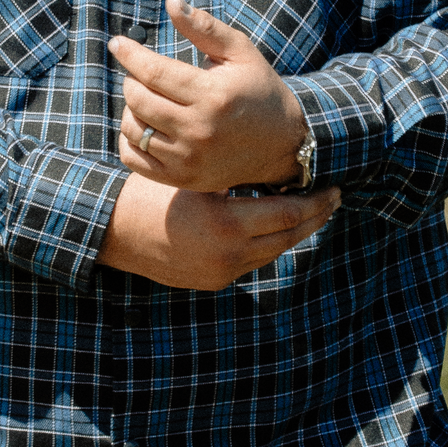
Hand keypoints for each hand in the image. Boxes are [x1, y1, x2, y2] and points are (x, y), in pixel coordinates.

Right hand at [98, 173, 340, 290]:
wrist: (114, 230)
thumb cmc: (151, 192)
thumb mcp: (197, 176)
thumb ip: (236, 177)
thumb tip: (281, 164)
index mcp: (227, 226)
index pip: (289, 215)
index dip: (316, 202)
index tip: (333, 188)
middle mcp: (229, 256)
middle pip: (289, 238)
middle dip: (314, 218)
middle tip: (333, 199)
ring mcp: (222, 273)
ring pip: (273, 253)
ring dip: (293, 232)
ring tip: (311, 211)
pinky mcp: (213, 281)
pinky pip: (252, 261)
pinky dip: (268, 242)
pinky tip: (275, 226)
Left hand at [110, 0, 305, 192]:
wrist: (282, 145)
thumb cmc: (259, 91)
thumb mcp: (240, 53)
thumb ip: (205, 27)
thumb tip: (171, 1)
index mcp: (212, 95)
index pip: (153, 72)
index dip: (129, 54)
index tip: (118, 44)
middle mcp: (199, 130)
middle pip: (138, 99)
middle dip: (132, 80)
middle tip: (143, 74)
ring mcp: (189, 159)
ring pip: (133, 128)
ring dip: (132, 109)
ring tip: (148, 99)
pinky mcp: (183, 179)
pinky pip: (134, 159)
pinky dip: (130, 140)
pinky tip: (145, 126)